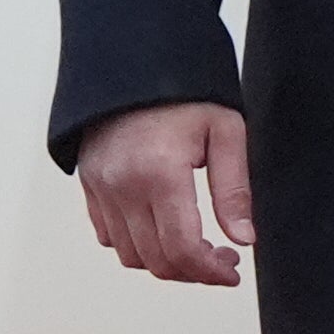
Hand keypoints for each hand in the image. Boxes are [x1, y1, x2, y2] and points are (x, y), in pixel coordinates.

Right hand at [80, 99, 253, 287]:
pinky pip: (108, 235)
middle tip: (223, 258)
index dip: (210, 272)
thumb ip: (233, 189)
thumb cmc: (183, 89)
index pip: (182, 249)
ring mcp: (100, 188)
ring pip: (130, 255)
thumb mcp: (224, 130)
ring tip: (196, 246)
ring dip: (165, 262)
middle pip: (156, 260)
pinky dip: (136, 245)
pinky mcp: (89, 185)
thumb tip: (243, 238)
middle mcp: (122, 186)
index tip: (232, 273)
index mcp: (159, 173)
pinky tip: (163, 229)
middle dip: (193, 271)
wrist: (133, 60)